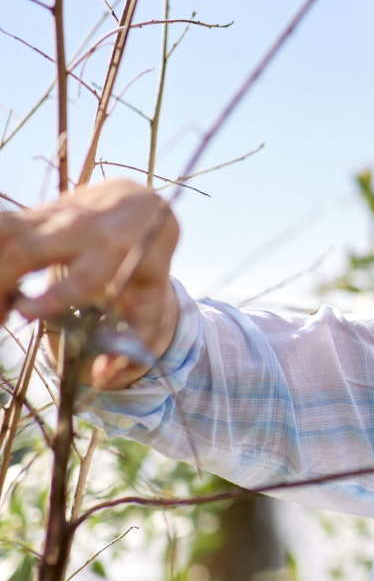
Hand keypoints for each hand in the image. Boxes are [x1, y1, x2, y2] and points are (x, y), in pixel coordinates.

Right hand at [0, 179, 179, 388]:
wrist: (141, 203)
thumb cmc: (146, 258)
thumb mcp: (151, 296)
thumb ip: (135, 339)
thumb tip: (102, 377)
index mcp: (116, 253)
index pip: (82, 276)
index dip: (53, 296)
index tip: (25, 313)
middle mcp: (83, 229)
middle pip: (27, 250)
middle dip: (0, 282)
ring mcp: (56, 215)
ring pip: (6, 231)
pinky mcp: (37, 211)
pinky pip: (2, 227)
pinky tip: (2, 283)